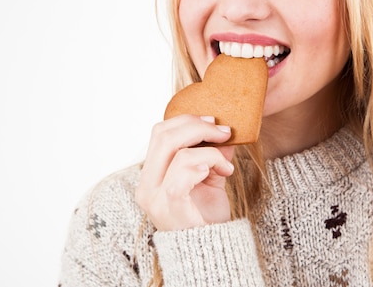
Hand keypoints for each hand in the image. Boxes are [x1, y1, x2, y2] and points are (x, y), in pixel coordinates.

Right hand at [135, 115, 234, 230]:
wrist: (209, 252)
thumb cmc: (205, 217)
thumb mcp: (209, 179)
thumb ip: (211, 155)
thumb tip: (223, 132)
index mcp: (151, 176)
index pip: (159, 133)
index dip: (185, 120)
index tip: (211, 121)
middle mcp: (146, 185)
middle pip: (164, 135)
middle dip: (197, 126)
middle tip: (223, 131)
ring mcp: (154, 196)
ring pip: (175, 149)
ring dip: (209, 148)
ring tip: (226, 162)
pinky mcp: (170, 205)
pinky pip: (184, 170)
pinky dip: (206, 162)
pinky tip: (221, 170)